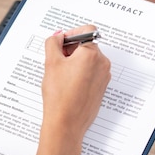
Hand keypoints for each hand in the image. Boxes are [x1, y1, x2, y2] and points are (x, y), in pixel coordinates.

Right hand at [41, 26, 111, 152]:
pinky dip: (80, 74)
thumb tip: (57, 37)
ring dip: (75, 62)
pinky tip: (67, 85)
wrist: (66, 124)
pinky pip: (91, 73)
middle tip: (56, 60)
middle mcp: (102, 64)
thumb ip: (53, 43)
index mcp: (92, 54)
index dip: (71, 34)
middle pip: (87, 45)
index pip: (86, 31)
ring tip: (61, 76)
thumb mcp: (51, 63)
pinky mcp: (101, 88)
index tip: (60, 43)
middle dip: (71, 49)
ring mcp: (103, 77)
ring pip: (89, 60)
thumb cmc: (60, 96)